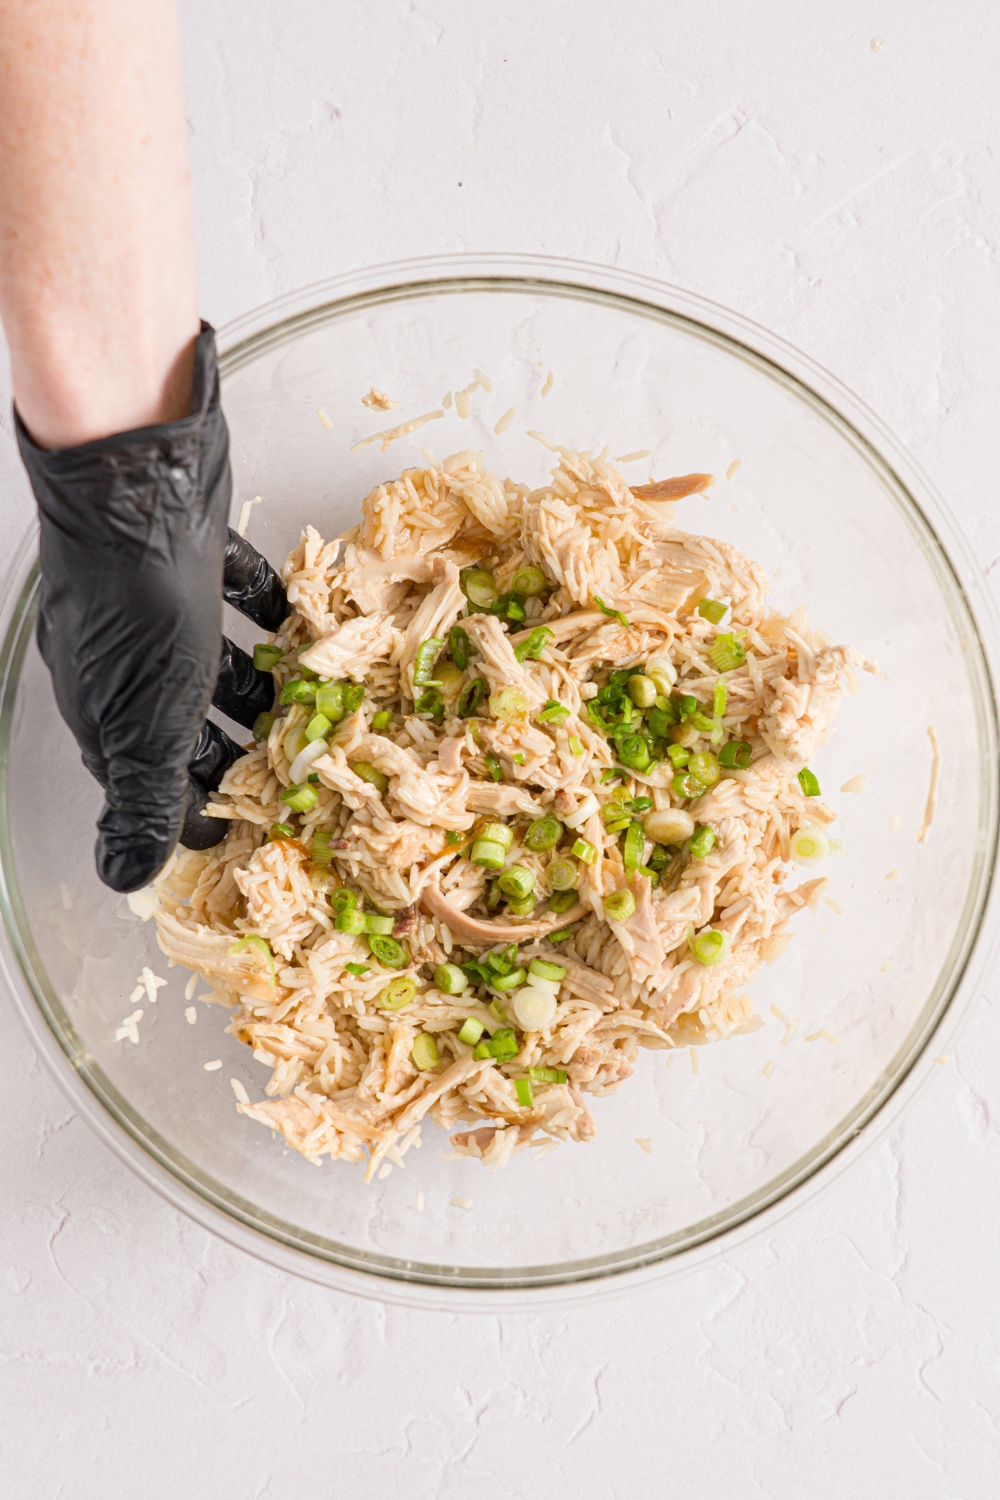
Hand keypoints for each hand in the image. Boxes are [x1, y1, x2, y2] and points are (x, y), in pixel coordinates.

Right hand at [16, 324, 286, 891]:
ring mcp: (157, 604)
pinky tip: (298, 620)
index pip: (146, 779)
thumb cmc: (137, 601)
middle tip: (286, 772)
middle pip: (182, 724)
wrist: (129, 471)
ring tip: (302, 704)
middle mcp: (126, 661)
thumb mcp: (146, 717)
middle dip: (231, 750)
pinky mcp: (188, 553)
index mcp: (108, 710)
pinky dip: (264, 611)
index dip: (189, 809)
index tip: (239, 831)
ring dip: (253, 686)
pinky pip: (231, 593)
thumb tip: (121, 881)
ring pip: (209, 663)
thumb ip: (143, 797)